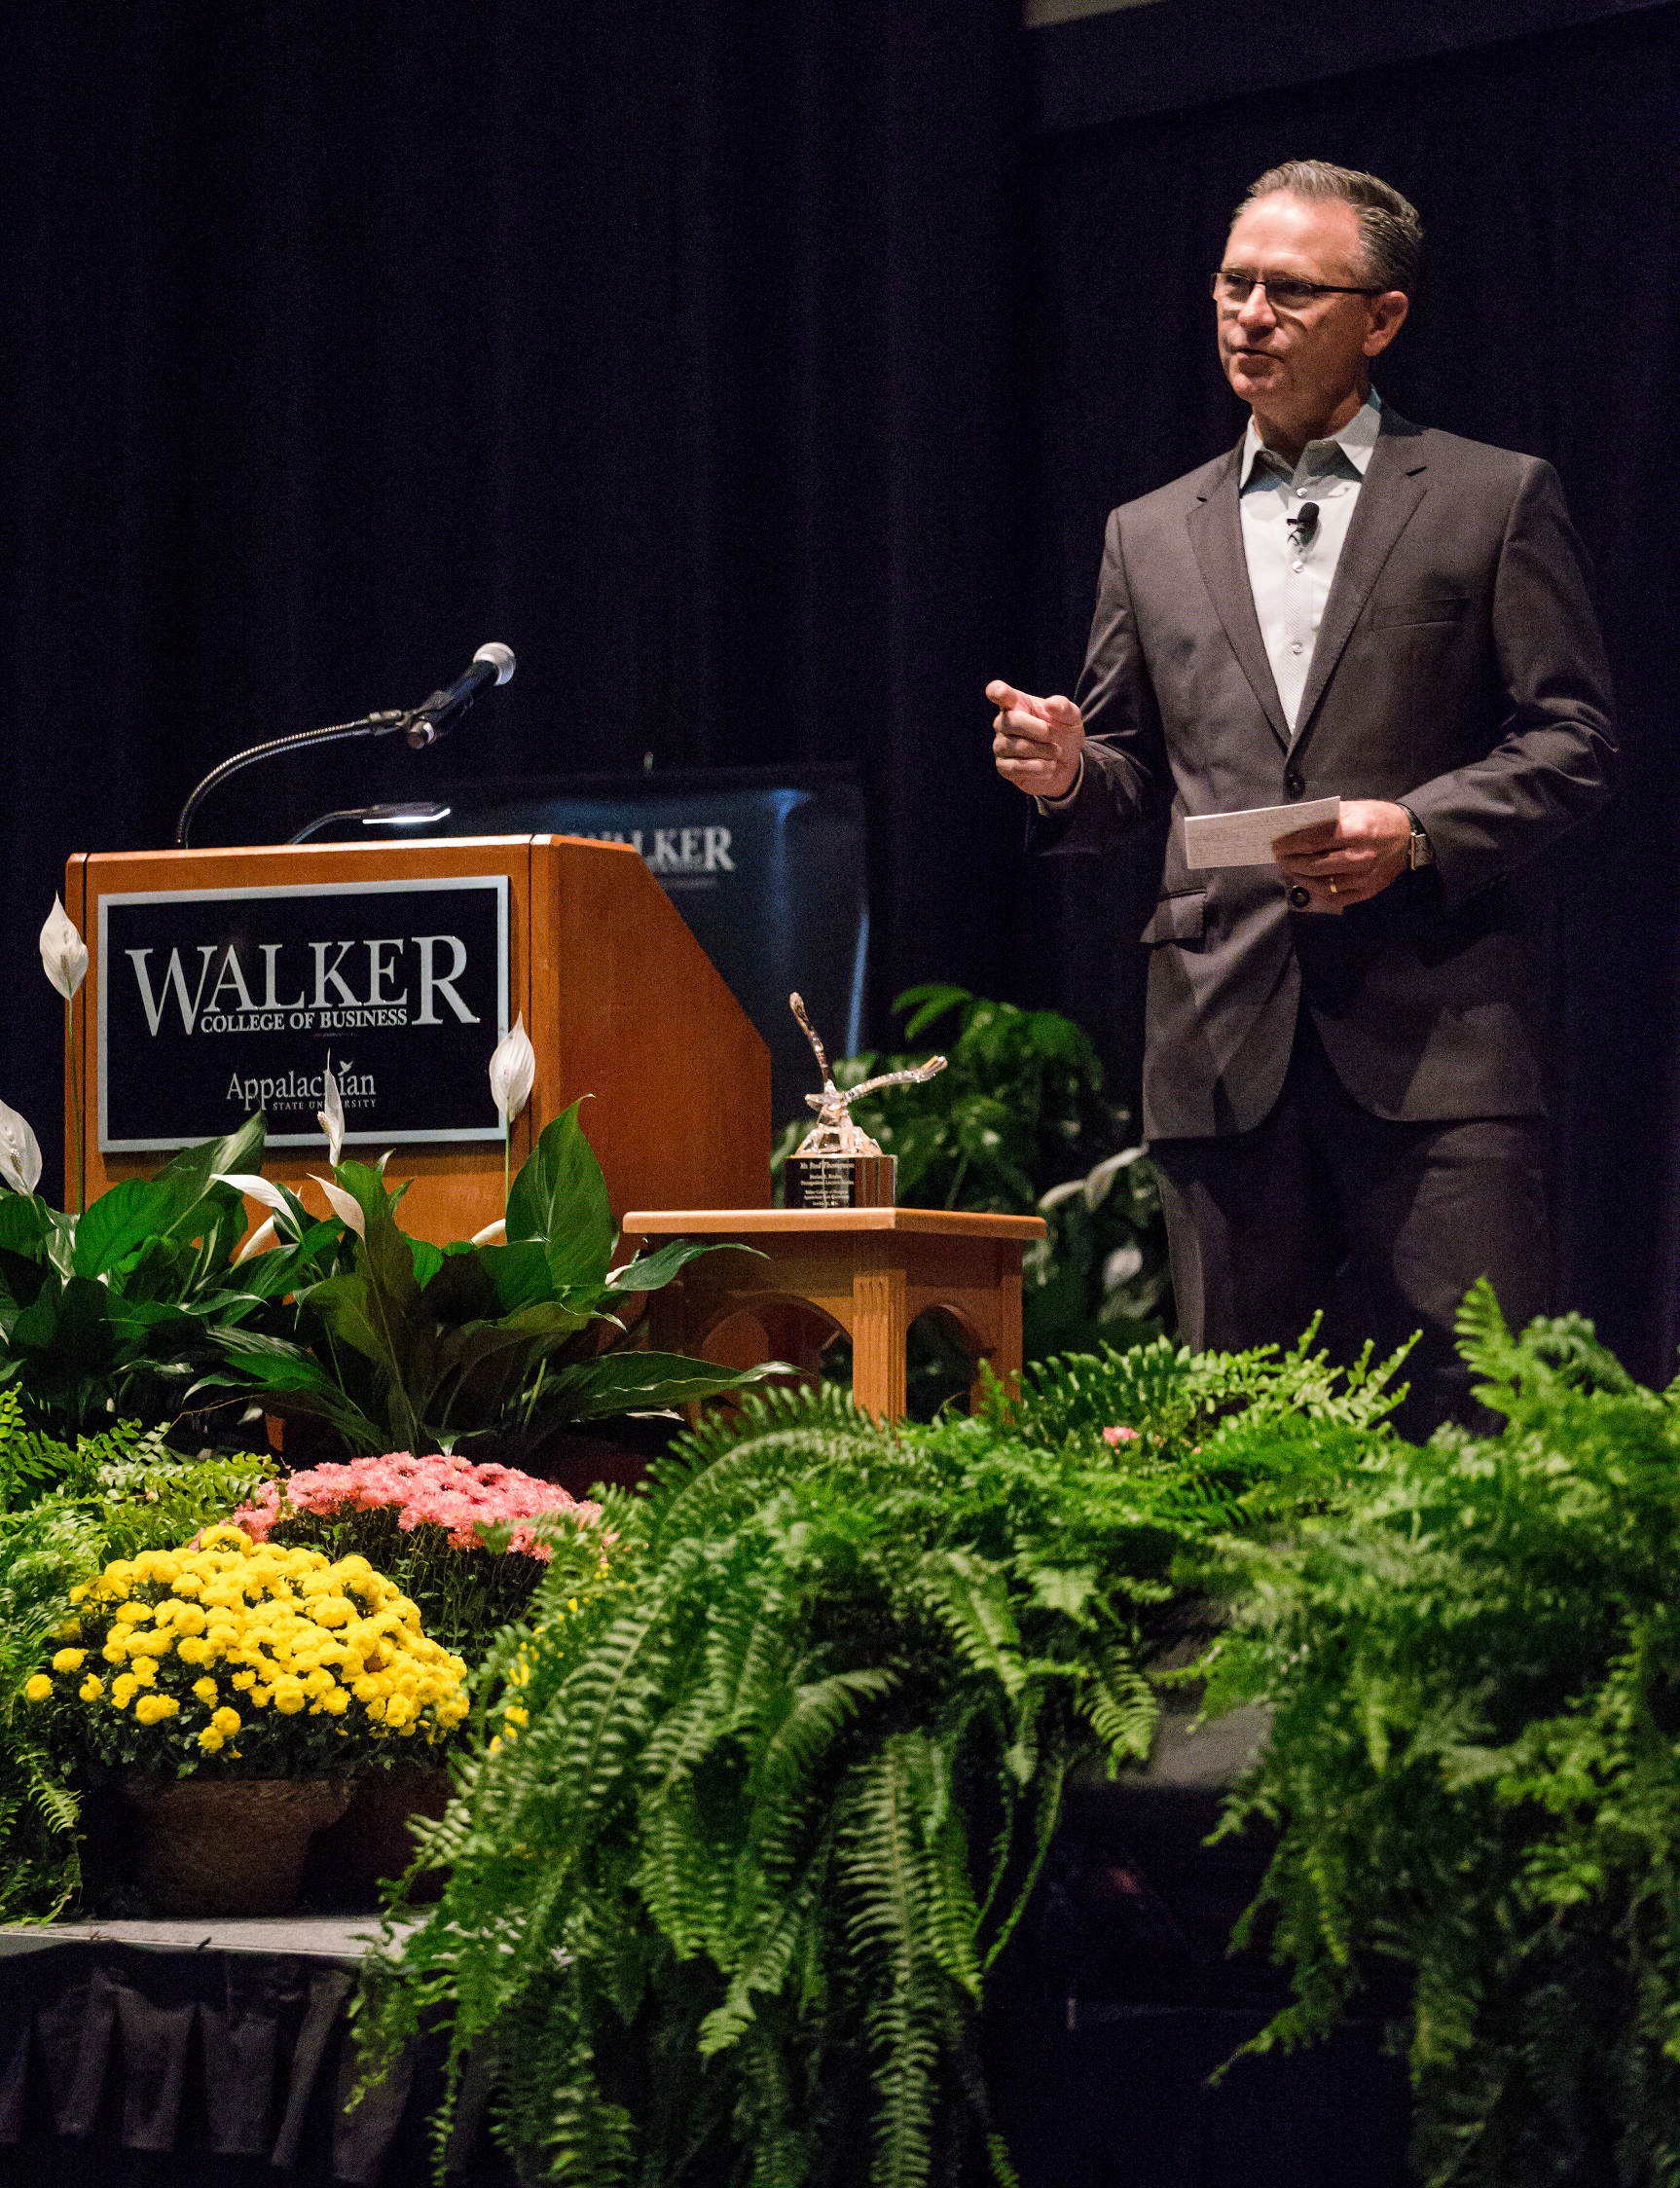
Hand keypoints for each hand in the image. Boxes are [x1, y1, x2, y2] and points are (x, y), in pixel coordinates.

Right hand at [987, 680, 1083, 800]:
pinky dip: (1038, 768)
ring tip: (1056, 753)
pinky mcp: (1003, 767)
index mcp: (1018, 704)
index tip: (999, 692)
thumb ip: (1064, 708)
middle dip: (1040, 730)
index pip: (999, 692)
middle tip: (1055, 736)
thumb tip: (1051, 704)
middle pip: (1012, 721)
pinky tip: (1049, 767)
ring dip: (1043, 751)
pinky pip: (1015, 767)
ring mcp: (1001, 745)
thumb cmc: (1064, 735)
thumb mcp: (1071, 719)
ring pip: (1016, 746)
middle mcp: (1004, 723)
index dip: (997, 691)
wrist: (1068, 765)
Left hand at [1271, 800, 1411, 909]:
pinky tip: (1308, 882)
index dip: (1291, 844)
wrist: (1409, 837)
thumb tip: (1297, 826)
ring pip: (1322, 884)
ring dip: (1300, 878)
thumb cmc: (1379, 818)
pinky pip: (1335, 897)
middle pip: (1314, 865)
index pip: (1313, 840)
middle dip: (1291, 861)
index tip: (1276, 844)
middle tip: (1280, 857)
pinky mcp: (1367, 890)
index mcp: (1355, 832)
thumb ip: (1327, 818)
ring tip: (1290, 869)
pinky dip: (1317, 891)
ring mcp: (1363, 877)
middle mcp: (1359, 857)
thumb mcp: (1354, 808)